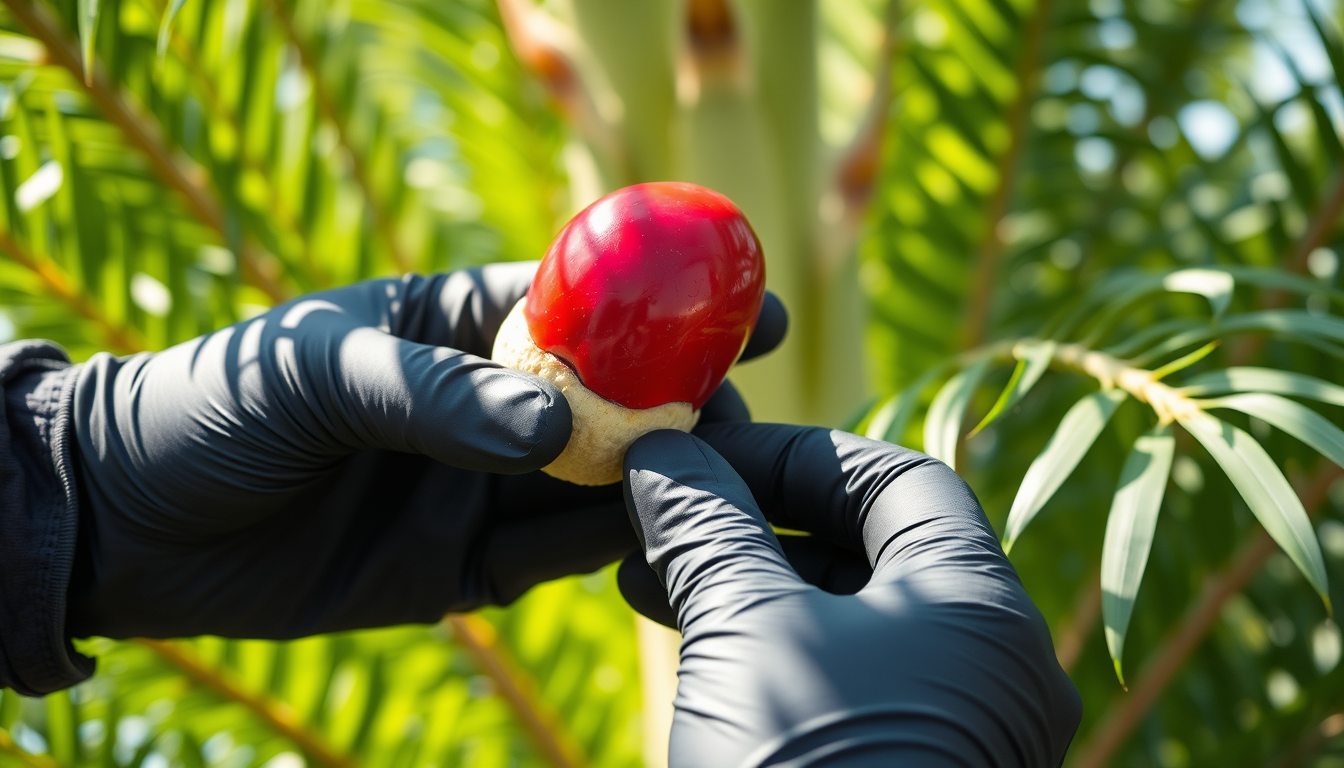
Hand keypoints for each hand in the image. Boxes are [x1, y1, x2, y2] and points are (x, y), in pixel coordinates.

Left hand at [63, 263, 785, 639]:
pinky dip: (607, 547)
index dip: (662, 301)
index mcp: (452, 327)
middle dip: (683, 400)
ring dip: (659, 480)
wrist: (134, 527)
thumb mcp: (319, 374)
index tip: (745, 303)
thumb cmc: (218, 406)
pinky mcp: (466, 568)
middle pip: (610, 397)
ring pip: (595, 482)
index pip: (578, 304)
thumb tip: (554, 425)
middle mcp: (482, 405)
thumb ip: (433, 392)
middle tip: (747, 414)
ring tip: (729, 481)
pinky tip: (656, 538)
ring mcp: (479, 487)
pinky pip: (554, 554)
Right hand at [621, 424, 1080, 767]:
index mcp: (979, 610)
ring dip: (741, 579)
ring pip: (839, 618)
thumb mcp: (746, 635)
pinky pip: (830, 682)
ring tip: (641, 571)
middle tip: (664, 504)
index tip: (701, 452)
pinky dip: (756, 644)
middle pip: (869, 546)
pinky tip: (679, 631)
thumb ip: (710, 526)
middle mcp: (981, 667)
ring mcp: (945, 731)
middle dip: (754, 517)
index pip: (898, 479)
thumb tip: (662, 452)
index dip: (794, 454)